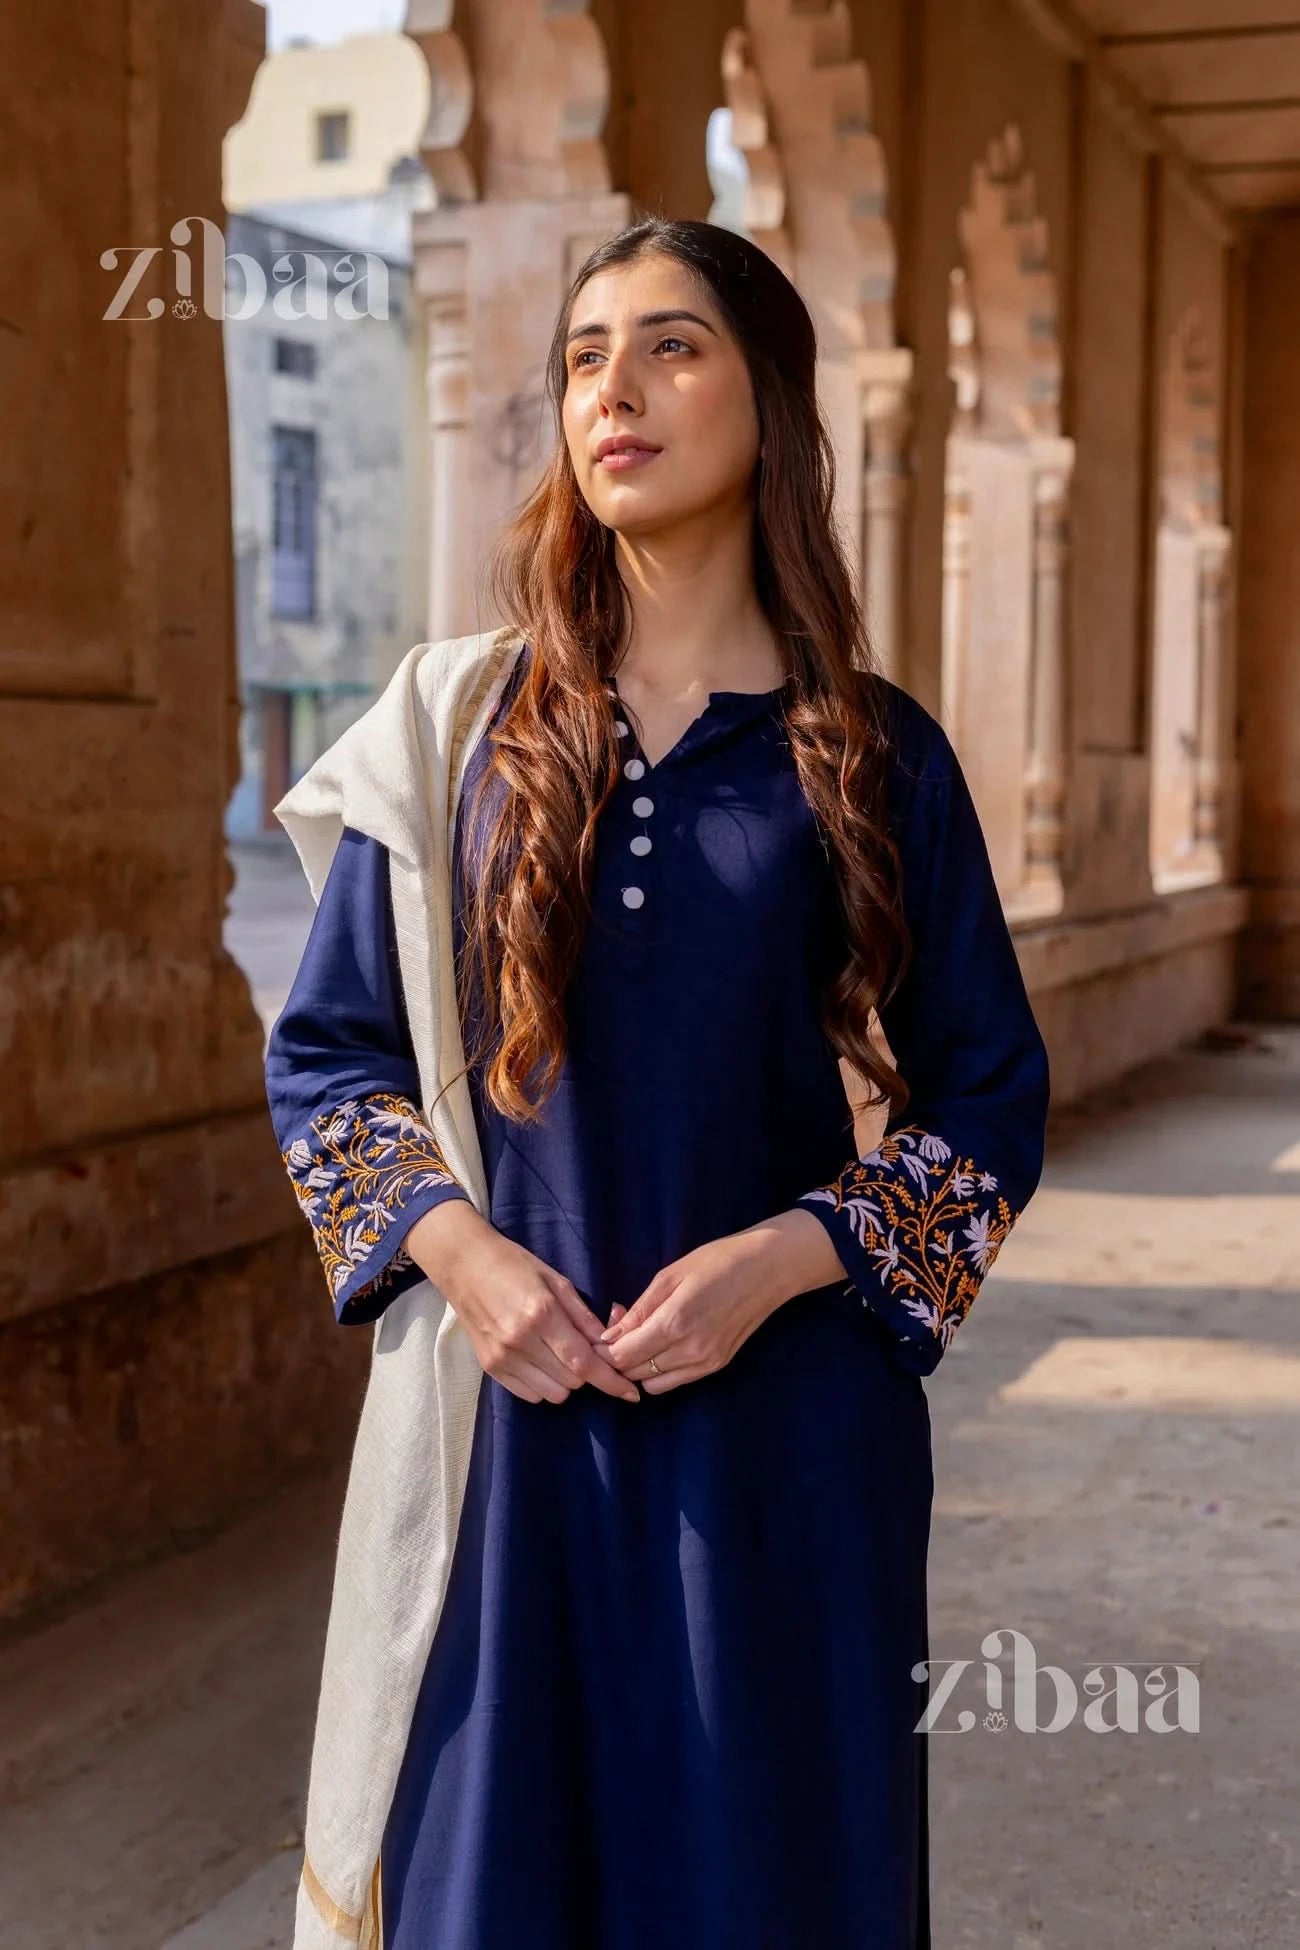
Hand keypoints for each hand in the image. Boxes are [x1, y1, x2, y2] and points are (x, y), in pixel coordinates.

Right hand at [405, 1203, 638, 1405]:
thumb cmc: (514, 1264)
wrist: (463, 1264)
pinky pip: (529, 1395)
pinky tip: (540, 1361)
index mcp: (542, 1314)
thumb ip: (583, 1316)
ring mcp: (503, 1357)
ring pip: (553, 1394)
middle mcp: (521, 1341)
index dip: (611, 1381)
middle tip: (583, 1350)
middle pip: (571, 1381)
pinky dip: (544, 1385)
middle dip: (587, 1371)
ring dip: (566, 1380)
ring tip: (559, 1353)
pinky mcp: (490, 1367)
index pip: (583, 1362)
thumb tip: (609, 1345)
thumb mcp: (556, 1280)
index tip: (631, 1393)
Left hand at [596, 1224, 797, 1393]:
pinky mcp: (718, 1366)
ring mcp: (707, 1363)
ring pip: (653, 1385)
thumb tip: (609, 1337)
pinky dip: (660, 1371)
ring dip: (639, 1368)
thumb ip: (638, 1310)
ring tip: (639, 1340)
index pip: (623, 1356)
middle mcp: (690, 1351)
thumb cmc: (717, 1261)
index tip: (597, 1336)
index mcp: (675, 1323)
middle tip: (617, 1332)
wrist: (769, 1268)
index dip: (603, 1350)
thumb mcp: (670, 1276)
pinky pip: (676, 1381)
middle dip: (618, 1358)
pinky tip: (661, 1346)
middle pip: (635, 1373)